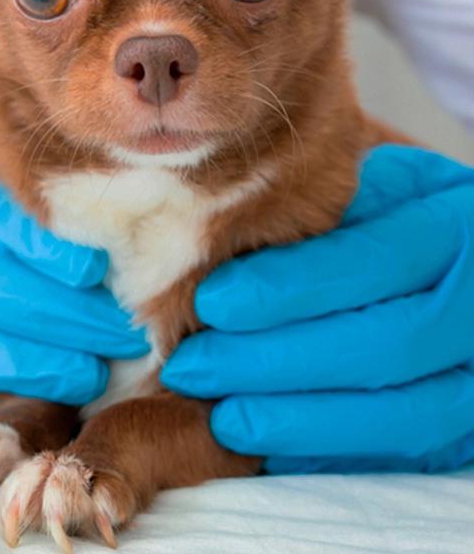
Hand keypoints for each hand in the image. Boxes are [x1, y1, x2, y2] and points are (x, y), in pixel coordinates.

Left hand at [162, 145, 473, 472]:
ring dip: (298, 418)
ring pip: (401, 413)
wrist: (457, 262)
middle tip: (192, 365)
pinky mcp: (466, 428)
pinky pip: (402, 452)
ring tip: (218, 413)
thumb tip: (220, 245)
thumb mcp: (368, 188)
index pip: (372, 261)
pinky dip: (329, 450)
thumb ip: (318, 214)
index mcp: (456, 227)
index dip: (288, 287)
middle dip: (276, 361)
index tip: (210, 301)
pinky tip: (264, 442)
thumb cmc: (392, 212)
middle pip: (383, 345)